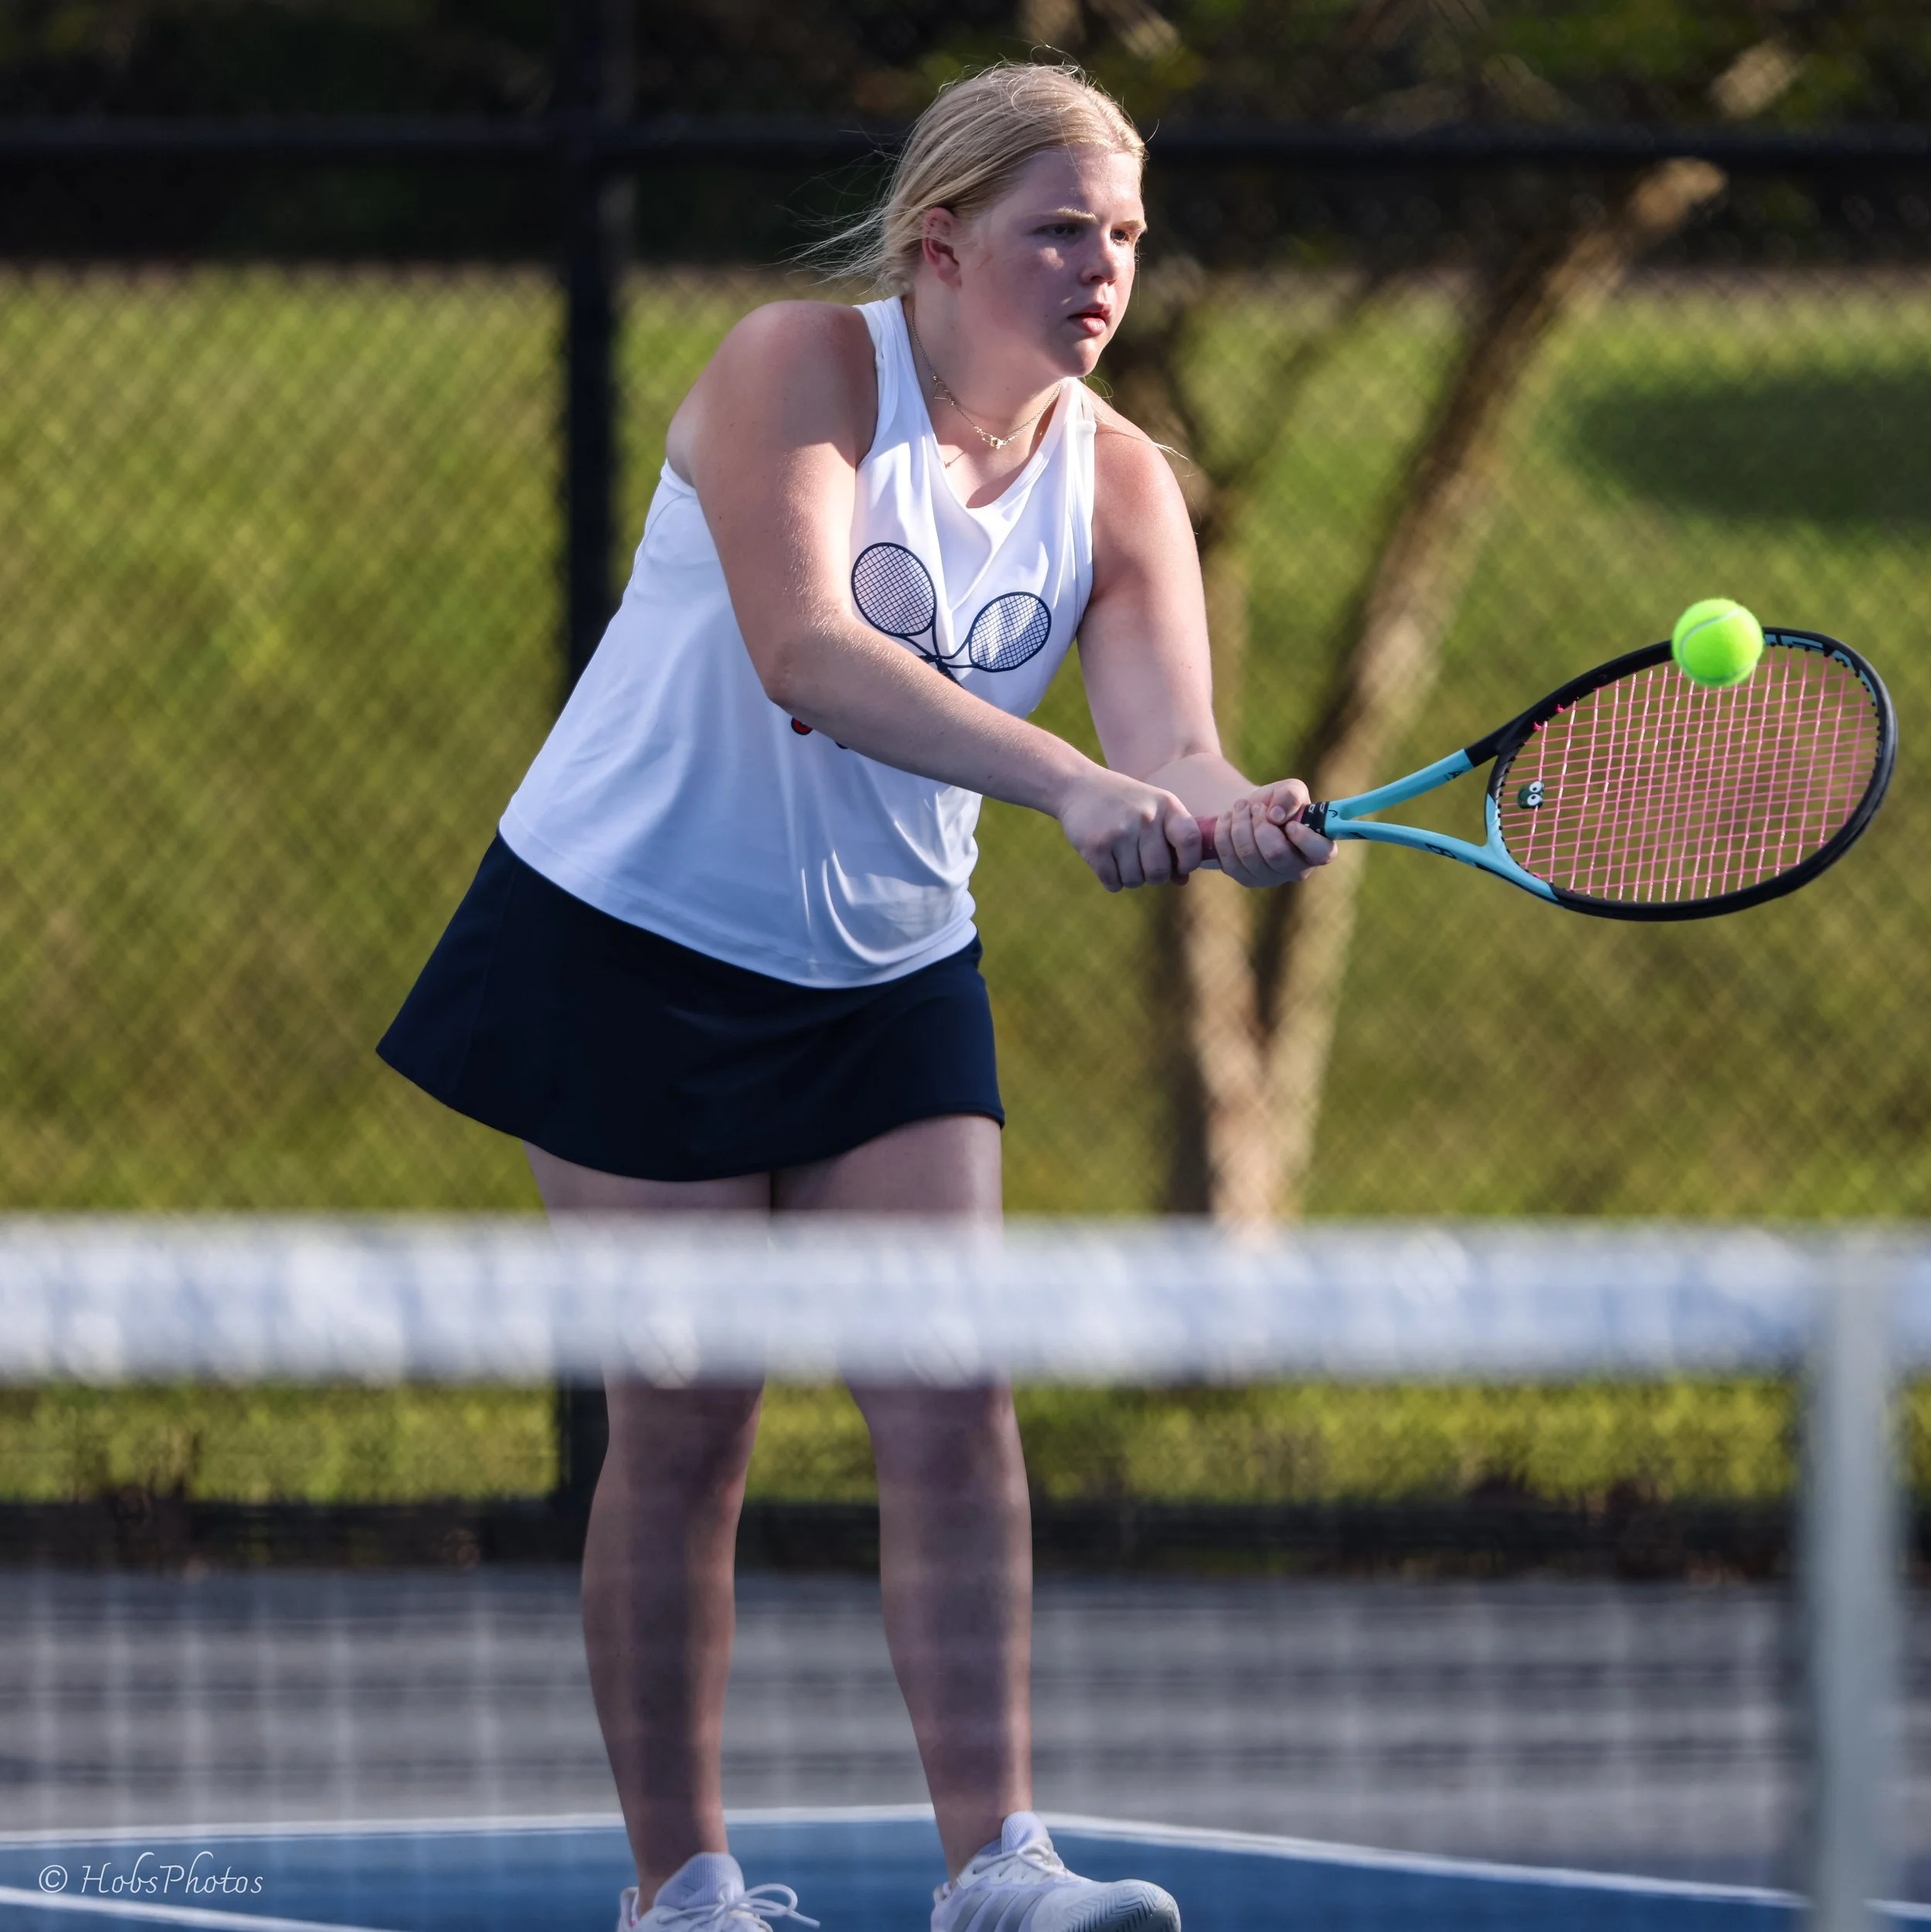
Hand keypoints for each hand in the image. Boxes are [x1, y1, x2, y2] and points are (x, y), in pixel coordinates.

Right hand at [1056, 765, 1202, 891]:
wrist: (1078, 787)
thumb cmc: (1124, 803)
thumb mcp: (1153, 810)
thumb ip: (1172, 842)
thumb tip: (1183, 880)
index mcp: (1166, 805)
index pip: (1191, 840)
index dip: (1189, 861)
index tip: (1179, 866)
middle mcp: (1145, 817)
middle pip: (1159, 872)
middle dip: (1152, 876)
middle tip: (1142, 864)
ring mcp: (1119, 832)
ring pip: (1134, 880)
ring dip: (1129, 877)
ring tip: (1122, 859)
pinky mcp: (1096, 847)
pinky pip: (1113, 883)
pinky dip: (1112, 880)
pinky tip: (1107, 862)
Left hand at [1202, 779, 1334, 887]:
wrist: (1250, 813)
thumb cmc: (1277, 803)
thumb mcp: (1288, 790)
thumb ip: (1290, 795)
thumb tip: (1276, 815)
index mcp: (1317, 847)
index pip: (1322, 853)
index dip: (1306, 839)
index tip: (1290, 823)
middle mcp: (1296, 869)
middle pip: (1275, 854)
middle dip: (1260, 824)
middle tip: (1256, 807)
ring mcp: (1270, 878)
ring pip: (1248, 854)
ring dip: (1240, 824)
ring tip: (1241, 807)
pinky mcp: (1245, 878)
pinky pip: (1229, 857)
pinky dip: (1224, 832)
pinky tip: (1228, 819)